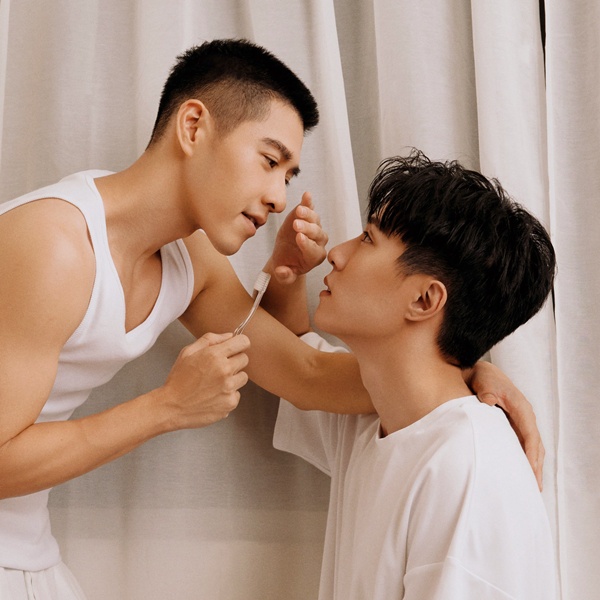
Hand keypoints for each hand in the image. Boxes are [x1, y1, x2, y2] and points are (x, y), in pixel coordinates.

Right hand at [160, 332, 249, 429]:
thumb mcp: (188, 352)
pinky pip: (237, 394)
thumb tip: (230, 335)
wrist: (172, 407)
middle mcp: (224, 370)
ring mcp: (229, 388)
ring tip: (215, 383)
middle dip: (234, 361)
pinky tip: (214, 395)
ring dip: (233, 378)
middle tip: (219, 368)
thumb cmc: (179, 379)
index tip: (235, 348)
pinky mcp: (230, 403)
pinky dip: (228, 394)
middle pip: (245, 359)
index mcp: (214, 355)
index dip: (239, 343)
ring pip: (243, 377)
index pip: (243, 342)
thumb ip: (210, 339)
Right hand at [268, 191, 327, 284]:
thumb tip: (282, 272)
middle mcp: (318, 242)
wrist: (285, 255)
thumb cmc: (286, 266)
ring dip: (308, 214)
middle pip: (317, 234)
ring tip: (299, 211)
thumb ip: (285, 276)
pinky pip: (310, 209)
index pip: (313, 250)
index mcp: (314, 257)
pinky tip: (306, 195)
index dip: (307, 244)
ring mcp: (314, 228)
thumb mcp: (284, 276)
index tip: (299, 238)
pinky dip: (309, 202)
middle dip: (307, 229)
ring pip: (315, 220)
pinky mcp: (307, 217)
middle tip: (296, 225)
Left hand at [466, 361, 544, 490]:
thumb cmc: (483, 378)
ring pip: (531, 447)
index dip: (530, 452)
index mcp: (521, 407)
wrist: (479, 373)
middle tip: (534, 486)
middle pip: (535, 444)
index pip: (530, 434)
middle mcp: (525, 416)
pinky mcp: (513, 425)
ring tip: (531, 485)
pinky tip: (521, 472)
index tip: (529, 468)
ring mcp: (521, 421)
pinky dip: (525, 458)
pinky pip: (523, 444)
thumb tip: (490, 401)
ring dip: (532, 465)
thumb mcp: (484, 382)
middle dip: (535, 465)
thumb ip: (487, 392)